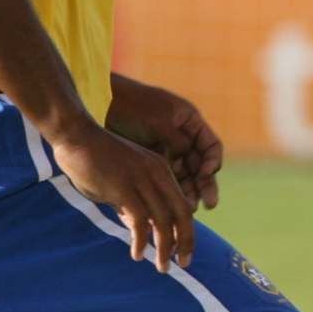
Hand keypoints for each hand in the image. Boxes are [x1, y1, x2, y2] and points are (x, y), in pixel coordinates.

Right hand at [47, 121, 196, 271]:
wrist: (76, 136)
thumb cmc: (95, 160)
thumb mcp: (122, 183)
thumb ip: (132, 205)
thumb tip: (139, 230)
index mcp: (162, 171)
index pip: (182, 206)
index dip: (186, 230)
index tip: (183, 251)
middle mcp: (158, 175)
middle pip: (182, 214)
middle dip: (186, 241)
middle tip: (184, 264)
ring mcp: (142, 181)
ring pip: (163, 221)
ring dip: (165, 248)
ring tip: (162, 267)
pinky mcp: (124, 188)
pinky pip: (140, 220)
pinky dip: (141, 240)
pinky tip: (137, 254)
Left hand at [107, 73, 222, 210]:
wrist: (100, 103)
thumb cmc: (132, 106)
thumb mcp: (160, 122)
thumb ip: (178, 144)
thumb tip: (191, 166)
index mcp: (190, 122)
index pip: (211, 147)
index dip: (212, 162)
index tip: (206, 174)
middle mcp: (182, 138)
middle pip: (200, 165)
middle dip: (205, 185)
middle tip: (209, 204)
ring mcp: (167, 150)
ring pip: (184, 176)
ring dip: (188, 192)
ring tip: (188, 208)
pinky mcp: (151, 162)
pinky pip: (166, 180)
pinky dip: (169, 191)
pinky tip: (170, 203)